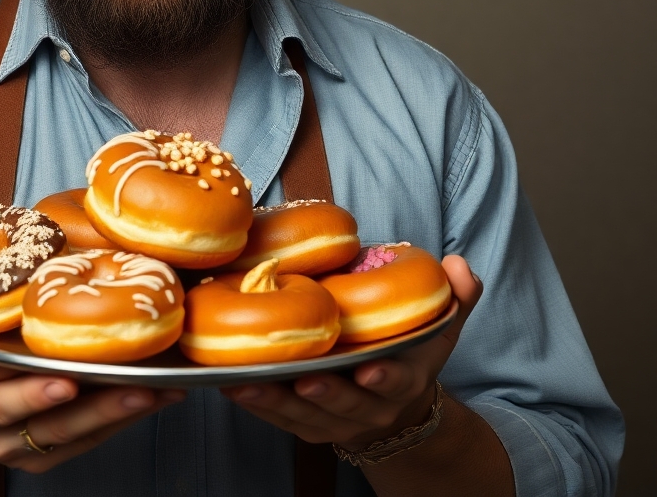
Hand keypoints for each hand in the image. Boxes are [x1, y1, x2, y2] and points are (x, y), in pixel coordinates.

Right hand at [0, 258, 183, 471]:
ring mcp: (1, 441)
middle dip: (76, 405)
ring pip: (57, 437)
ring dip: (108, 417)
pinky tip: (150, 401)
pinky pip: (72, 447)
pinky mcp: (30, 455)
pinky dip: (111, 428)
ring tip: (152, 392)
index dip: (21, 381)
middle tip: (123, 384)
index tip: (62, 372)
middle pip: (25, 415)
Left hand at [223, 255, 480, 449]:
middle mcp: (370, 406)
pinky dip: (256, 404)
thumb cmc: (410, 353)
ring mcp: (335, 420)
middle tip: (304, 375)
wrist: (398, 409)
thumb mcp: (439, 327)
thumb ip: (455, 296)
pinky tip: (231, 383)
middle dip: (326, 393)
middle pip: (346, 403)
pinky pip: (279, 419)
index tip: (369, 367)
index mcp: (404, 380)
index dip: (385, 377)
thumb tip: (460, 265)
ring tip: (247, 378)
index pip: (397, 382)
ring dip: (275, 399)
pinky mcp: (306, 425)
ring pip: (304, 414)